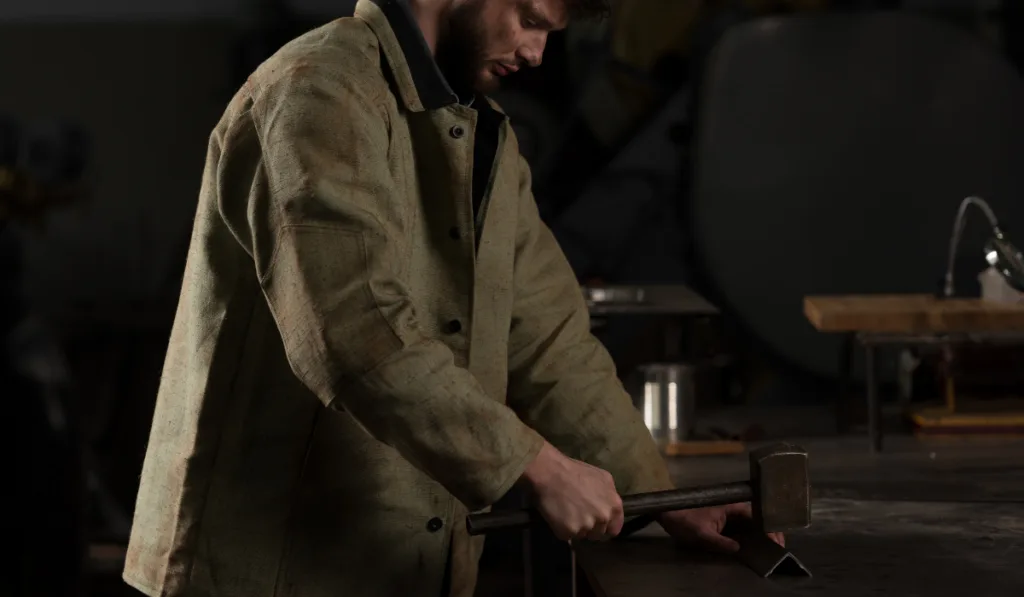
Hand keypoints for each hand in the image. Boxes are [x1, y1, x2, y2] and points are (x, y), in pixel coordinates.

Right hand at [520, 441, 624, 541]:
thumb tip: (609, 508)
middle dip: (589, 527)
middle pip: (598, 534)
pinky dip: (562, 528)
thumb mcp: (602, 478)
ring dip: (576, 528)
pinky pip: (567, 535)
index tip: (596, 524)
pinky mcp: (569, 531)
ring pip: (582, 535)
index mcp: (614, 505)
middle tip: (578, 514)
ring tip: (567, 512)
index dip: (605, 527)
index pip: (614, 529)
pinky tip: (558, 515)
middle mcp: (603, 517)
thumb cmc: (575, 471)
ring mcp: (587, 526)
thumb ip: (610, 496)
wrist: (550, 472)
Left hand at [656, 503, 784, 553]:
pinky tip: (756, 545)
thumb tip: (738, 548)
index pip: (755, 514)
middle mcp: (731, 507)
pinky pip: (742, 526)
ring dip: (762, 532)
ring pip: (751, 522)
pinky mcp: (723, 520)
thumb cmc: (683, 519)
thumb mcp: (701, 533)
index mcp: (729, 505)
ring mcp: (727, 513)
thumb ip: (720, 542)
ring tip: (773, 546)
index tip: (776, 539)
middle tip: (779, 545)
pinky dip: (752, 534)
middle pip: (757, 517)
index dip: (768, 526)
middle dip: (769, 530)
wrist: (667, 513)